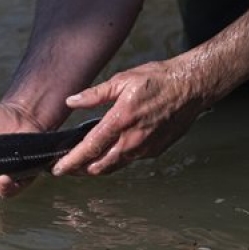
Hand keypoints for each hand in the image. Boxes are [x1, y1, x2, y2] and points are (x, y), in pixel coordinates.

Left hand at [53, 59, 207, 175]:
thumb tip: (72, 101)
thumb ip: (94, 95)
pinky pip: (131, 159)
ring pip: (115, 165)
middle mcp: (132, 140)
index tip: (57, 169)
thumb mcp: (122, 80)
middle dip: (80, 169)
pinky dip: (117, 158)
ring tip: (84, 164)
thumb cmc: (158, 80)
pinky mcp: (155, 150)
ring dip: (98, 167)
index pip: (89, 148)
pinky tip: (112, 151)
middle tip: (67, 167)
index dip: (71, 161)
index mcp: (120, 121)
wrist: (191, 87)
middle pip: (99, 166)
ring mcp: (145, 148)